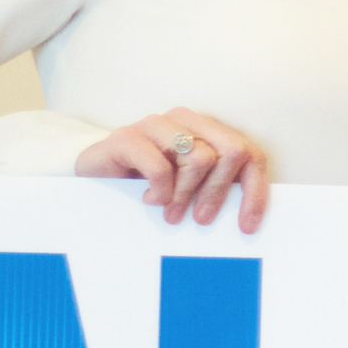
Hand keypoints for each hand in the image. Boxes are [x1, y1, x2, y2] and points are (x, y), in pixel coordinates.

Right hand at [74, 109, 269, 232]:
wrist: (92, 174)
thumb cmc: (146, 183)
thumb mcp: (188, 187)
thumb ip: (215, 190)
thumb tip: (247, 221)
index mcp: (207, 130)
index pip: (251, 154)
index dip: (255, 191)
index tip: (246, 226)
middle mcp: (186, 121)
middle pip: (231, 152)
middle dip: (219, 191)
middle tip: (201, 219)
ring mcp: (157, 125)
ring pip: (199, 158)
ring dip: (186, 194)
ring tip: (171, 212)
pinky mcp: (128, 137)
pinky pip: (161, 168)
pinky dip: (160, 192)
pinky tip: (150, 200)